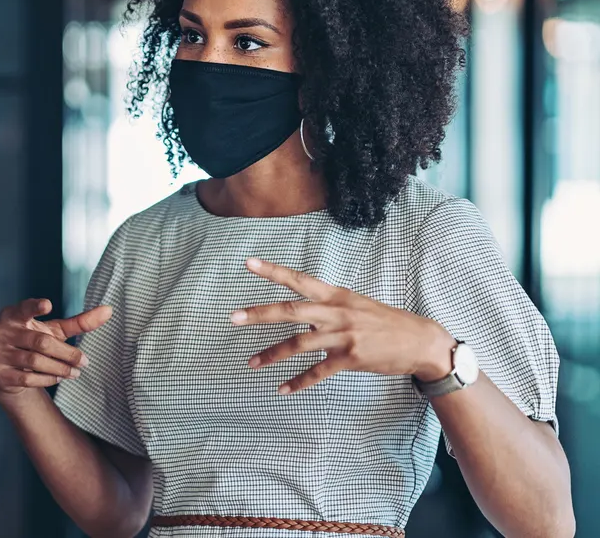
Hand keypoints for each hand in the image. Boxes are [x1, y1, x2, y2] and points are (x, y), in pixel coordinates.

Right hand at [0, 299, 112, 400]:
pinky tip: (59, 378)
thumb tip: (109, 310)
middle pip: (41, 342)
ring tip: (76, 372)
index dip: (35, 306)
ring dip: (60, 368)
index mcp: (14, 315)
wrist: (9, 374)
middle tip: (85, 362)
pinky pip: (28, 378)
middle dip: (66, 353)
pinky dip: (47, 379)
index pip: (24, 308)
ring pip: (35, 361)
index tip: (48, 304)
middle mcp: (2, 331)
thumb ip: (79, 322)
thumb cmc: (35, 344)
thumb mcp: (55, 331)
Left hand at [232, 258, 455, 394]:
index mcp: (336, 295)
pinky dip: (298, 382)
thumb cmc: (384, 322)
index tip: (248, 263)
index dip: (273, 271)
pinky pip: (318, 372)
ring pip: (298, 344)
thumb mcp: (355, 304)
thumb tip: (301, 310)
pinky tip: (283, 389)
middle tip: (233, 317)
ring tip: (251, 363)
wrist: (419, 341)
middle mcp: (336, 312)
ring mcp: (343, 335)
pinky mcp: (350, 359)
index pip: (299, 280)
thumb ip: (327, 305)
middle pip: (291, 310)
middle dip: (260, 314)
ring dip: (271, 354)